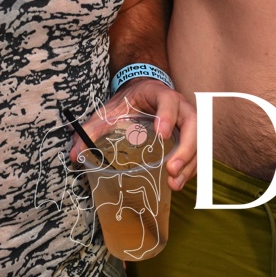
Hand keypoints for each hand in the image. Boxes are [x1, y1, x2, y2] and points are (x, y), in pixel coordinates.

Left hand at [70, 80, 196, 191]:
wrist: (142, 92)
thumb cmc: (127, 103)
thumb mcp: (109, 112)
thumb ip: (91, 130)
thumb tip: (74, 154)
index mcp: (159, 94)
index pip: (168, 101)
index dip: (167, 116)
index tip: (161, 134)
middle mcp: (180, 106)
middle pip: (194, 123)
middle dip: (186, 148)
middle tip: (171, 169)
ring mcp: (188, 121)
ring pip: (200, 140)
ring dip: (191, 163)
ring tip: (174, 183)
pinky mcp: (190, 135)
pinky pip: (198, 151)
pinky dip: (191, 167)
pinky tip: (178, 183)